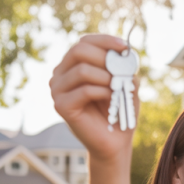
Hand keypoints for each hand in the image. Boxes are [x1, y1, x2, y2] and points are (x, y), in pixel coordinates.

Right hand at [50, 34, 139, 162]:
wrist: (114, 142)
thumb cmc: (119, 111)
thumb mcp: (126, 84)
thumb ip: (124, 68)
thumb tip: (124, 56)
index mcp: (73, 65)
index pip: (84, 42)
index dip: (105, 41)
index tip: (125, 47)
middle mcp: (61, 74)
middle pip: (78, 50)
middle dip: (105, 58)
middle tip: (120, 71)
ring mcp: (57, 90)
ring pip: (82, 70)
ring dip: (106, 77)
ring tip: (116, 89)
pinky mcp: (61, 106)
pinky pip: (84, 90)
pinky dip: (102, 92)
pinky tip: (110, 99)